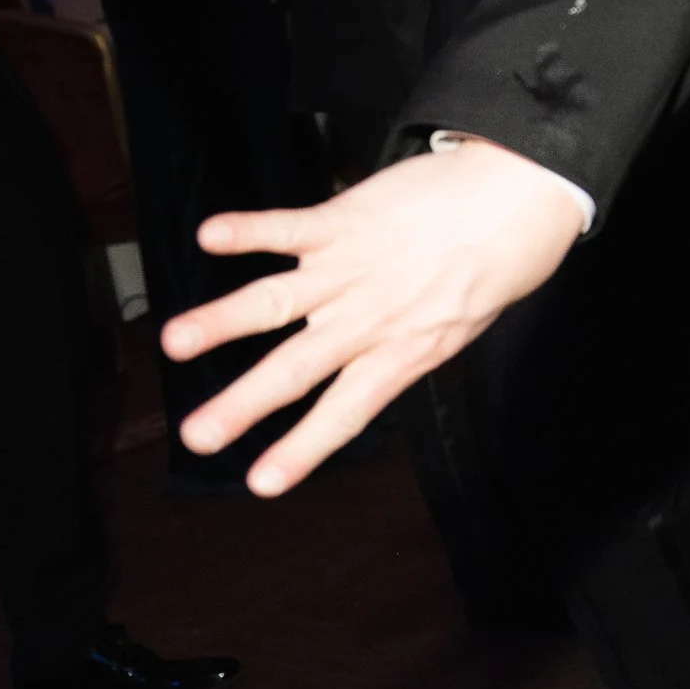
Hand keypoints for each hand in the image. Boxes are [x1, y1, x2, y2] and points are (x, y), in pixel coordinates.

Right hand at [164, 140, 587, 493]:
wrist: (513, 203)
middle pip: (297, 369)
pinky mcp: (345, 222)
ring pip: (278, 301)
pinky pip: (290, 227)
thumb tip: (361, 382)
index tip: (260, 484)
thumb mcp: (451, 333)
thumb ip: (399, 357)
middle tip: (197, 434)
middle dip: (243, 405)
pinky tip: (210, 235)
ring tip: (176, 341)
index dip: (301, 449)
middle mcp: (368, 320)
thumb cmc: (483, 272)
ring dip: (223, 321)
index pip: (344, 413)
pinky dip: (250, 231)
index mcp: (397, 355)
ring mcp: (353, 270)